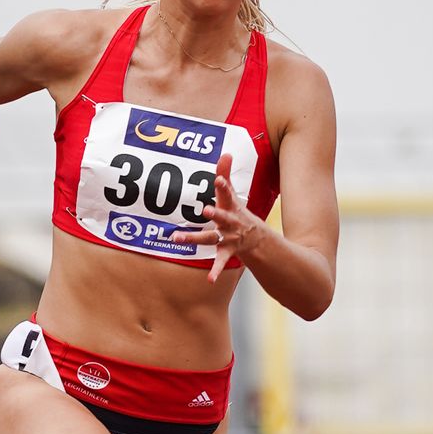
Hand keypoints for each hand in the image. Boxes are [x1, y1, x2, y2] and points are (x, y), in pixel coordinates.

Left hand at [168, 152, 261, 283]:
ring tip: (178, 238)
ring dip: (195, 238)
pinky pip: (220, 262)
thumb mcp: (231, 195)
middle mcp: (229, 222)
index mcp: (230, 206)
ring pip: (210, 238)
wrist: (255, 238)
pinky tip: (210, 280)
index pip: (227, 192)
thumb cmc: (236, 212)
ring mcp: (228, 237)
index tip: (218, 178)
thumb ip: (226, 173)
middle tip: (204, 210)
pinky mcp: (226, 251)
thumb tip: (226, 153)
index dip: (223, 184)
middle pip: (220, 217)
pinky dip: (216, 271)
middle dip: (214, 214)